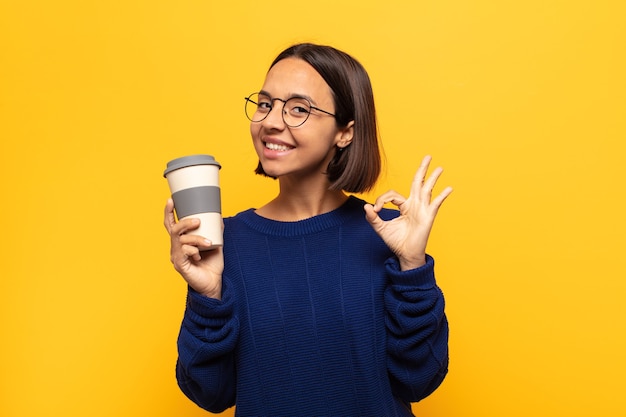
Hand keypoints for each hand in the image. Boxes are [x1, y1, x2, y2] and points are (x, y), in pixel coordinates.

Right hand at [164, 199, 223, 298]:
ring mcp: (176, 257)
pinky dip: (192, 250)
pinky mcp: (179, 265)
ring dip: (196, 239)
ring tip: (209, 242)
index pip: (171, 224)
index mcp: (182, 242)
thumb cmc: (212, 265)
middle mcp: (176, 248)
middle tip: (197, 221)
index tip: (171, 199)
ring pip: (181, 240)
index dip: (169, 212)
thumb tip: (219, 216)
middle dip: (184, 222)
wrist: (214, 283)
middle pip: (174, 229)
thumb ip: (216, 231)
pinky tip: (199, 255)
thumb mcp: (216, 244)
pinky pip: (183, 252)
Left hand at [364, 155, 452, 269]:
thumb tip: (366, 207)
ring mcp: (422, 210)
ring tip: (439, 167)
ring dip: (433, 178)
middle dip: (422, 169)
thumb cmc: (396, 242)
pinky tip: (449, 188)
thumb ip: (372, 218)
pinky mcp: (428, 217)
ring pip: (427, 190)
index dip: (382, 199)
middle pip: (418, 183)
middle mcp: (414, 205)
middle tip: (428, 156)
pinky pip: (436, 204)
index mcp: (404, 206)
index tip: (374, 211)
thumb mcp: (381, 228)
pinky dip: (442, 196)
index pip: (393, 194)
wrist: (405, 255)